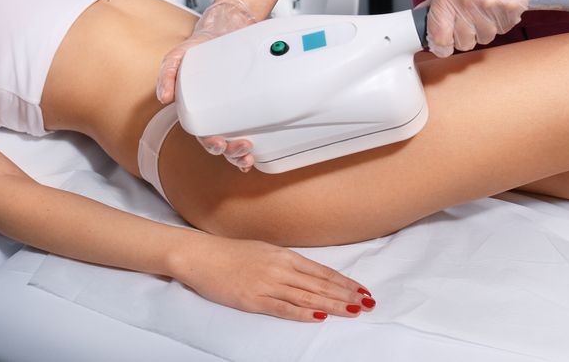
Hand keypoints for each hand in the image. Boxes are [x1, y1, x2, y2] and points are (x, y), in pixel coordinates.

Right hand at [156, 0, 257, 170]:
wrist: (224, 29)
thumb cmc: (199, 47)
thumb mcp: (178, 56)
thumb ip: (167, 73)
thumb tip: (164, 97)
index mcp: (200, 110)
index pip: (204, 134)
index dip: (211, 144)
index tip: (219, 144)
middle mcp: (217, 114)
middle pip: (223, 143)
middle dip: (231, 152)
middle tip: (241, 147)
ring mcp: (235, 111)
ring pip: (238, 141)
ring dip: (243, 153)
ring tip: (250, 153)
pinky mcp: (251, 103)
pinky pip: (256, 127)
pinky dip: (260, 141)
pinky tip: (263, 148)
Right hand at [170, 234, 375, 321]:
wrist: (201, 256)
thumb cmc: (231, 253)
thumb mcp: (265, 251)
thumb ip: (286, 263)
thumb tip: (309, 274)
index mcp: (284, 255)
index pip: (322, 271)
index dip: (345, 282)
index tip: (362, 290)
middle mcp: (280, 268)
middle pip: (320, 284)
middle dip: (346, 295)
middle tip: (367, 303)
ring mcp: (267, 284)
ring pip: (307, 296)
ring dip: (333, 304)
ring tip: (353, 311)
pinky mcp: (253, 299)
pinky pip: (283, 307)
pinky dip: (303, 312)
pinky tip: (319, 315)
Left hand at [425, 0, 567, 56]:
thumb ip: (438, 4)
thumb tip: (420, 21)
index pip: (439, 37)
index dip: (442, 46)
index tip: (446, 47)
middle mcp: (465, 0)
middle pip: (464, 42)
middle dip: (469, 35)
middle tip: (475, 16)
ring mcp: (488, 5)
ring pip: (485, 38)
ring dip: (488, 27)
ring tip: (490, 6)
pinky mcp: (510, 8)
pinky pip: (504, 29)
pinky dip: (504, 21)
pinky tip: (502, 3)